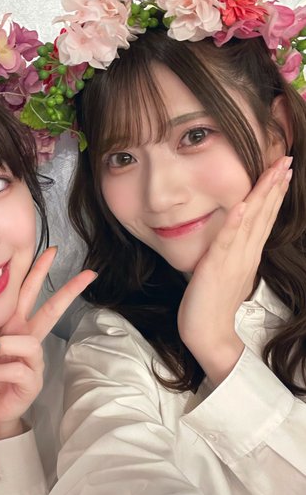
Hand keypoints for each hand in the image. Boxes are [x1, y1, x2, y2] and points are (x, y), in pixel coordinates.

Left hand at [0, 246, 96, 437]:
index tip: (51, 250)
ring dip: (4, 347)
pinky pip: (18, 370)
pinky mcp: (31, 383)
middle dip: (68, 291)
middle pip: (50, 311)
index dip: (39, 271)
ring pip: (31, 343)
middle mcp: (26, 340)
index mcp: (12, 325)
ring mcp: (33, 362)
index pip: (28, 293)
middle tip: (87, 274)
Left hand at [177, 155, 291, 385]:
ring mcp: (233, 261)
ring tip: (275, 172)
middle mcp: (245, 255)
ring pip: (251, 222)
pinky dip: (235, 222)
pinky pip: (228, 241)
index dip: (273, 194)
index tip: (282, 171)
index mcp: (247, 255)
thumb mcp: (226, 274)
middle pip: (264, 215)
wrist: (207, 334)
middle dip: (275, 186)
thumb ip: (233, 255)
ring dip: (263, 195)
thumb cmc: (211, 306)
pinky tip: (242, 204)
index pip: (264, 219)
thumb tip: (236, 240)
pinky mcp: (217, 268)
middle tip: (286, 160)